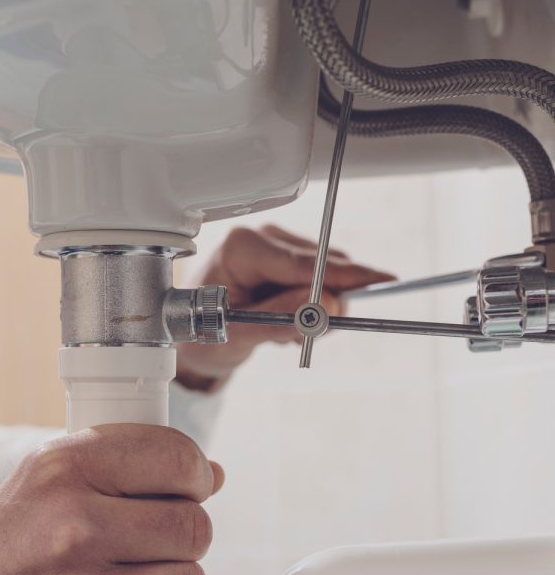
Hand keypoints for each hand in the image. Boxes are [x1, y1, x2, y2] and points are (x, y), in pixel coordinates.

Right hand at [0, 425, 222, 574]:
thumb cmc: (7, 545)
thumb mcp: (46, 477)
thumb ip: (126, 463)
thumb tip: (212, 474)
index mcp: (63, 469)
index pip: (177, 457)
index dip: (194, 477)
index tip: (188, 491)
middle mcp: (71, 525)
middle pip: (194, 526)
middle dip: (185, 537)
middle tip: (155, 548)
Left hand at [176, 225, 394, 389]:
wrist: (191, 333)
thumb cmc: (203, 329)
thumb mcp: (239, 334)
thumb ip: (280, 319)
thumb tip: (326, 304)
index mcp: (242, 247)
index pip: (305, 263)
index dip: (347, 275)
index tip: (383, 282)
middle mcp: (262, 237)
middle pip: (323, 265)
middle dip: (327, 304)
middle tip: (307, 337)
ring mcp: (277, 245)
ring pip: (328, 274)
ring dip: (316, 309)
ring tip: (279, 329)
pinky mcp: (288, 257)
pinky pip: (322, 279)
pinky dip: (312, 306)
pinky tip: (284, 317)